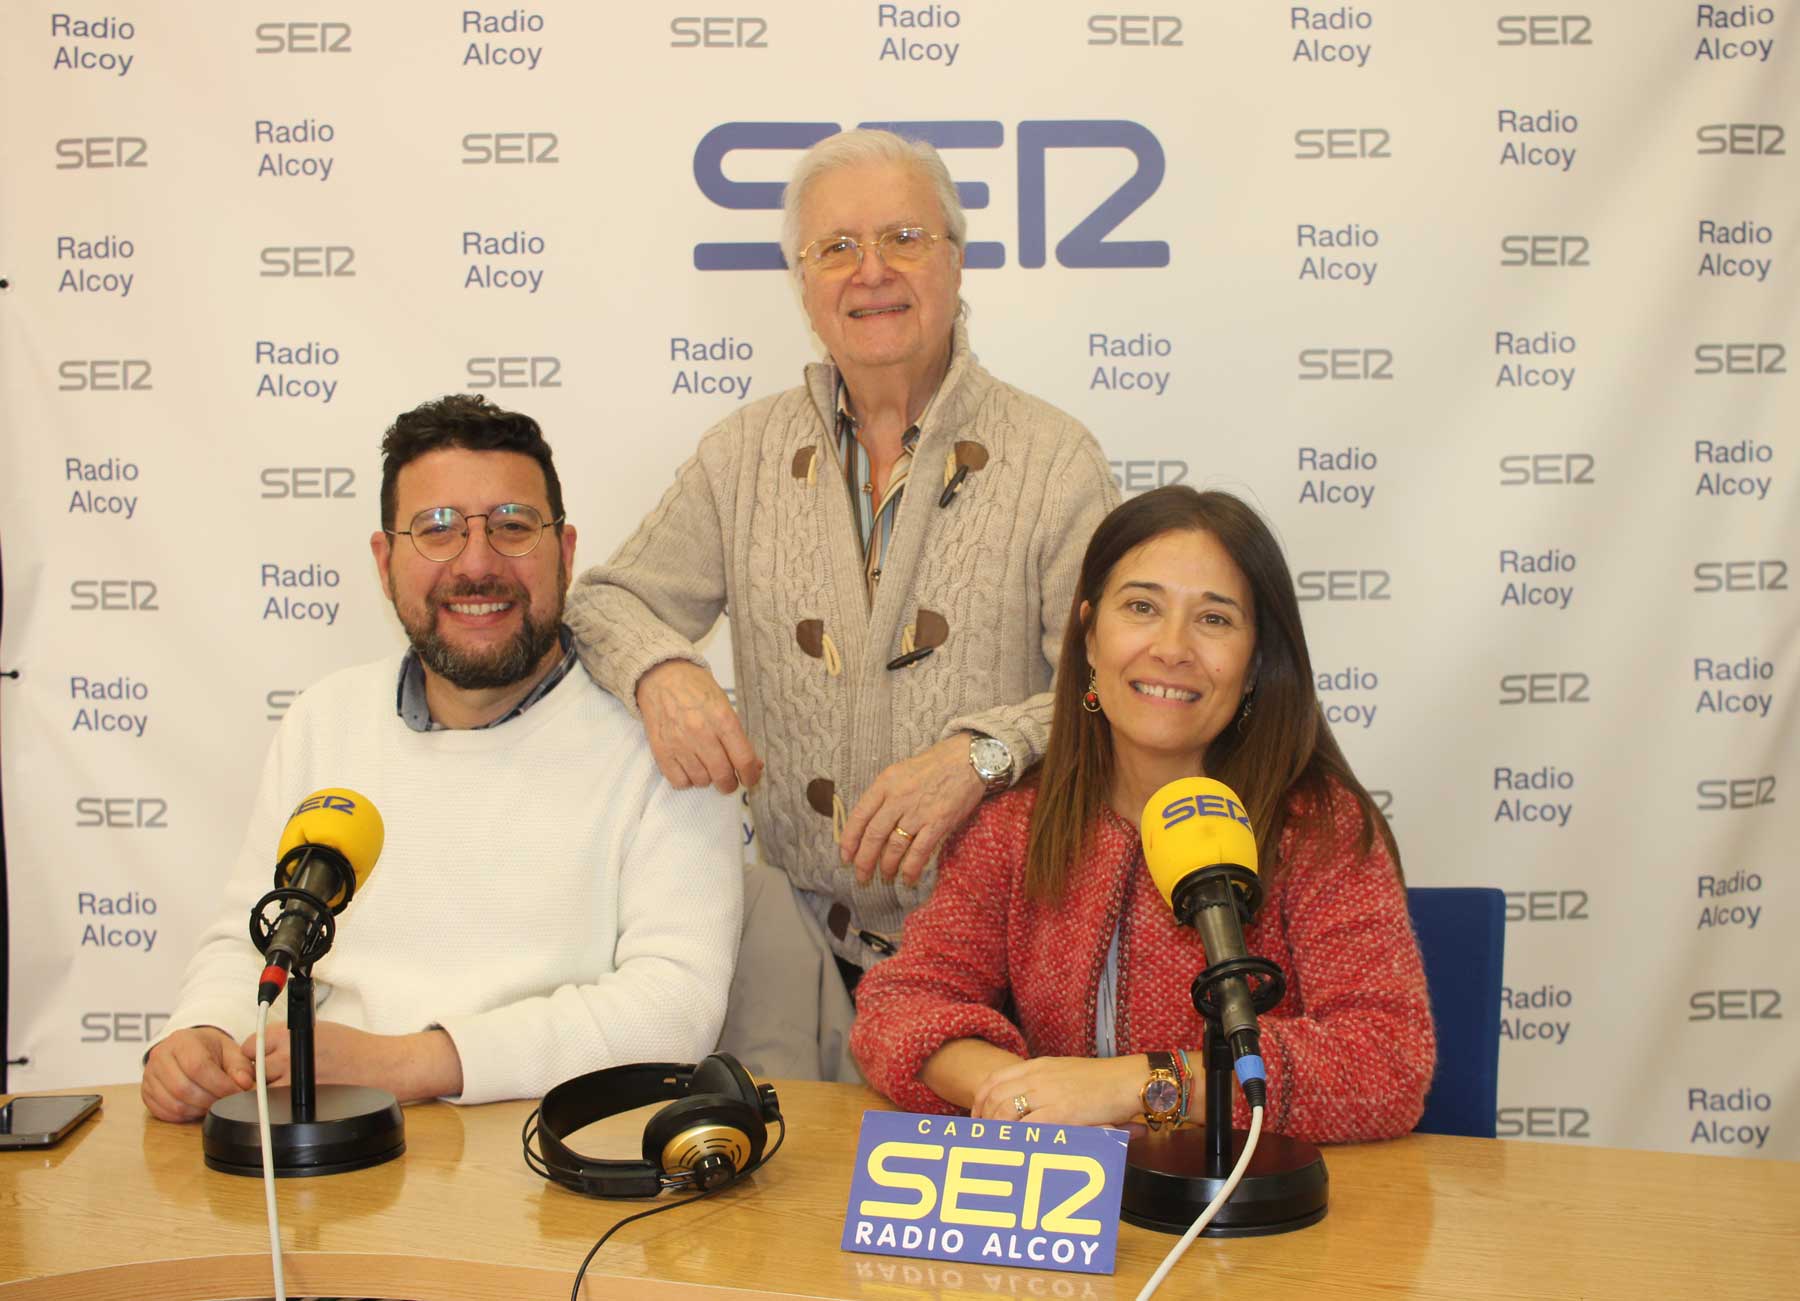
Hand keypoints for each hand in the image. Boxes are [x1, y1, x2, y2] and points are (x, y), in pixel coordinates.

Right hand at [141, 1026, 253, 1122]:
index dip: (219, 1084)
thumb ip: (240, 1066)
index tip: (236, 1092)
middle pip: (183, 1088)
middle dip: (209, 1100)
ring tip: (213, 1104)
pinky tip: (197, 1108)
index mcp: (182, 1041)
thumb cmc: (208, 1048)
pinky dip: (184, 1116)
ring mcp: (150, 1076)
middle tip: (225, 1102)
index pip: (198, 1067)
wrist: (185, 1047)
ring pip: (173, 1103)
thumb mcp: (229, 1049)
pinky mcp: (146, 1092)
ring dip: (198, 1110)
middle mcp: (160, 1056)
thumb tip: (245, 1084)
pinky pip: (164, 1112)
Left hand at [241, 1023, 462, 1102]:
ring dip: (271, 1090)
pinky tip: (302, 1095)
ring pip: (263, 1091)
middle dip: (261, 1074)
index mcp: (289, 1033)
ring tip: (294, 1083)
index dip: (255, 1053)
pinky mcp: (303, 1100)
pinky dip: (284, 1104)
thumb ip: (285, 1039)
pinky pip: (280, 1105)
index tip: (264, 1057)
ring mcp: (293, 1080)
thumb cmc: (352, 1047)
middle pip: (252, 1071)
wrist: (379, 1065)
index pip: (249, 1046)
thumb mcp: (316, 1030)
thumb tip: (261, 1051)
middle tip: (281, 1072)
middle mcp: (287, 1055)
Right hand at [635, 660, 763, 794]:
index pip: (744, 759)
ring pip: (701, 781)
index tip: (750, 779)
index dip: (751, 775)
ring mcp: (679, 743)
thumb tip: (754, 765)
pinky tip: (690, 769)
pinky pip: (679, 782)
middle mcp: (701, 733)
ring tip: (707, 768)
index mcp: (723, 719)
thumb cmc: (697, 689)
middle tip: (729, 781)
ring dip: (708, 780)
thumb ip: (737, 735)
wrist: (661, 676)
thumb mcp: (724, 705)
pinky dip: (687, 780)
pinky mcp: (661, 750)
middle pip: (723, 775)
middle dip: (730, 783)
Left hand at [840, 734, 986, 885]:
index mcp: (885, 784)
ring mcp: (918, 812)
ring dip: (887, 866)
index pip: (859, 816)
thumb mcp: (900, 771)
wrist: (968, 759)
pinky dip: (911, 868)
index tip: (845, 856)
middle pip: (874, 835)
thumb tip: (871, 822)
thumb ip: (885, 794)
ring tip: (884, 876)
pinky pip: (919, 851)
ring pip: (894, 846)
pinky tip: (907, 878)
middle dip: (864, 860)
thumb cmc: (934, 765)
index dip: (849, 840)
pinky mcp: (938, 823)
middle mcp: (898, 798)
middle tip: (861, 875)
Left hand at [970, 1055, 1153, 1128]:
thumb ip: (1047, 1084)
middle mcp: (1038, 1076)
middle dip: (984, 1118)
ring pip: (1006, 1110)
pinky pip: (1030, 1125)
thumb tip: (1030, 1105)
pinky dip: (1018, 1138)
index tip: (977, 1116)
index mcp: (1039, 1066)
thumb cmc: (1104, 1081)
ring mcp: (1048, 1093)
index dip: (980, 1098)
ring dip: (997, 1130)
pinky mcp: (1062, 1111)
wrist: (1129, 1079)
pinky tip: (1016, 1149)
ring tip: (996, 1146)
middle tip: (984, 1137)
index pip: (996, 1078)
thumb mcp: (1067, 1073)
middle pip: (995, 1095)